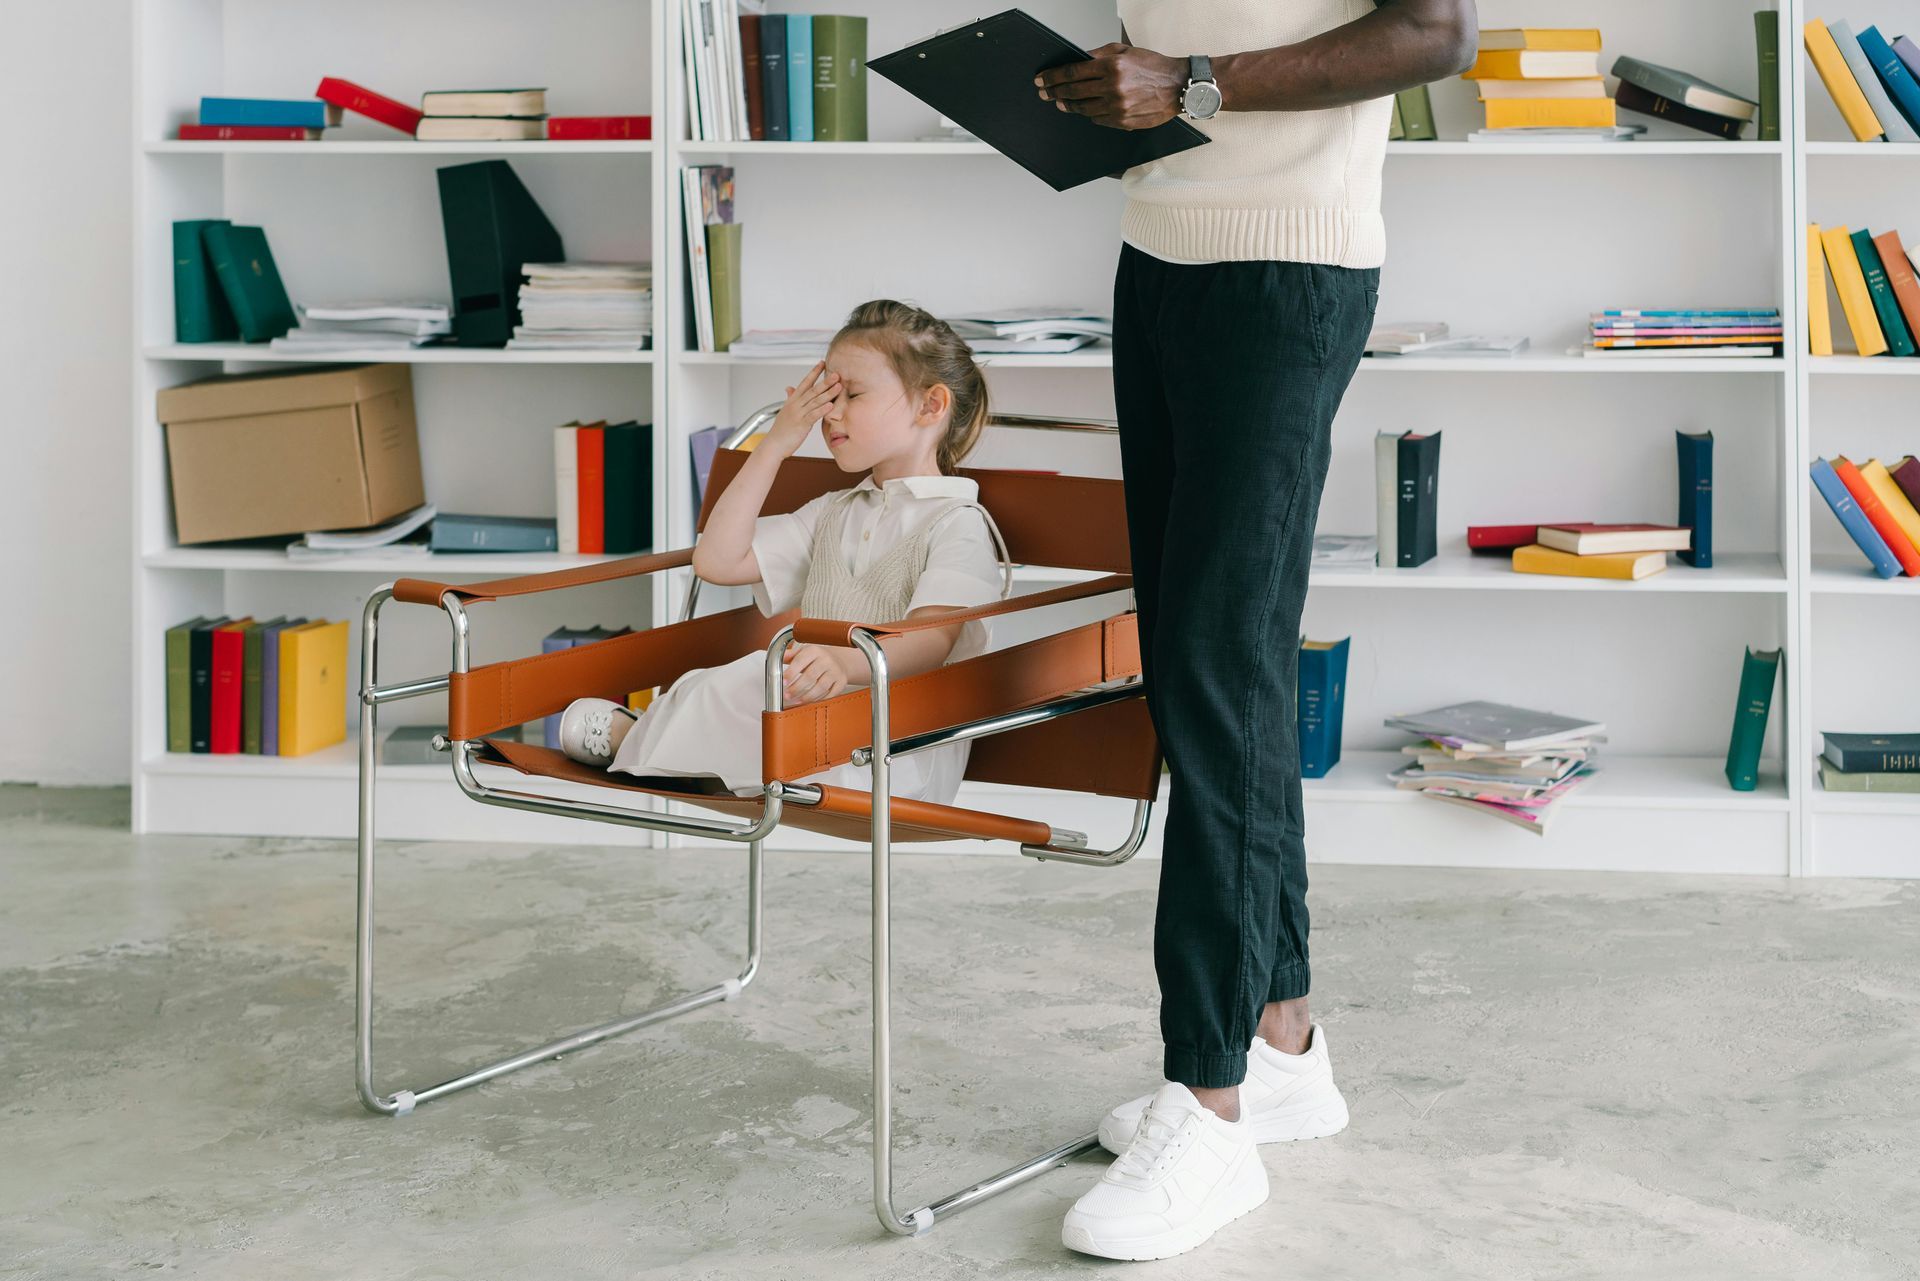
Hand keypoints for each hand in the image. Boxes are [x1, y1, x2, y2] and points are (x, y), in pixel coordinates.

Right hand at [766, 360, 842, 452]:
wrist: (773, 445)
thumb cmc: (781, 430)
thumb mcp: (785, 411)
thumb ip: (790, 398)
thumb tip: (789, 388)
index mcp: (792, 400)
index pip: (805, 383)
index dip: (814, 373)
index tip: (823, 363)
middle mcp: (795, 405)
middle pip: (812, 390)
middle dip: (825, 381)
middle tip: (836, 374)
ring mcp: (798, 414)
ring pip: (815, 401)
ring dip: (828, 393)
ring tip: (838, 387)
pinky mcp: (801, 425)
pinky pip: (813, 415)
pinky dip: (822, 410)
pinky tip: (831, 406)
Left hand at [781, 642, 847, 704]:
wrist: (839, 660)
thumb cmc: (817, 658)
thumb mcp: (804, 652)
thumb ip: (790, 655)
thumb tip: (776, 656)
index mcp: (814, 650)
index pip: (800, 661)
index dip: (791, 672)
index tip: (784, 681)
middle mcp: (826, 660)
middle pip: (810, 676)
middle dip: (797, 688)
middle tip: (787, 695)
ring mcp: (835, 671)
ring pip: (820, 687)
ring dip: (807, 696)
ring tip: (797, 701)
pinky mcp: (841, 682)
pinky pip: (830, 694)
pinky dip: (819, 699)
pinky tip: (810, 702)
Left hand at [1035, 42, 1189, 130]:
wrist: (1178, 86)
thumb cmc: (1153, 67)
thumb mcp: (1125, 51)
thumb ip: (1099, 54)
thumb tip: (1078, 59)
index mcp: (1112, 66)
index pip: (1073, 72)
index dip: (1054, 77)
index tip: (1042, 79)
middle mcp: (1113, 87)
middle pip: (1074, 92)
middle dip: (1055, 92)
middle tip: (1044, 93)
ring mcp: (1118, 107)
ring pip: (1083, 108)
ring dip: (1069, 105)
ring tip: (1061, 102)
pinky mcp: (1123, 122)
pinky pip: (1098, 119)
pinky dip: (1090, 114)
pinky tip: (1087, 109)